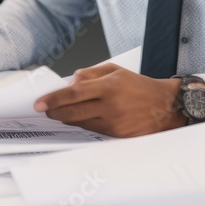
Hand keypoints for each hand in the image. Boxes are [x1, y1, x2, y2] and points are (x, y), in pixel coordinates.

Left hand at [33, 63, 186, 137]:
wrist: (165, 106)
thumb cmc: (139, 86)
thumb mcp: (115, 71)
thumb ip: (90, 74)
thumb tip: (69, 83)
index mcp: (109, 86)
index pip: (73, 94)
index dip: (53, 99)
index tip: (39, 103)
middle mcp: (110, 105)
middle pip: (71, 113)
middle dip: (54, 112)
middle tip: (46, 109)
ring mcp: (113, 122)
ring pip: (79, 123)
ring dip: (67, 118)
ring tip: (63, 111)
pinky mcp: (116, 135)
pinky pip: (91, 130)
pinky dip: (82, 124)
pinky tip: (81, 117)